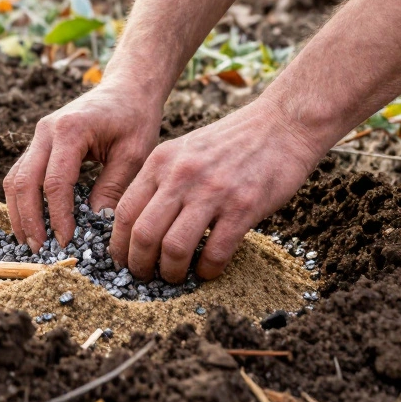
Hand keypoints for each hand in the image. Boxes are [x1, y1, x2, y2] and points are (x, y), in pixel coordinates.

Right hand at [3, 83, 161, 250]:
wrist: (127, 89)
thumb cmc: (135, 118)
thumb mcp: (134, 154)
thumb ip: (113, 188)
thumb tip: (95, 224)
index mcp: (70, 130)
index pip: (55, 182)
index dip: (58, 216)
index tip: (67, 242)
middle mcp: (46, 130)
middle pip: (24, 181)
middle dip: (29, 219)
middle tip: (40, 250)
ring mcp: (38, 135)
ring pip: (15, 178)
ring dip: (19, 212)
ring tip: (31, 242)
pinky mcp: (39, 143)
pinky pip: (21, 173)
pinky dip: (22, 200)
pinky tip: (32, 222)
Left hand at [109, 98, 325, 282]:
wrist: (281, 125)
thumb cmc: (231, 142)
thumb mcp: (184, 150)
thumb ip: (161, 181)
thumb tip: (139, 225)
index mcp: (161, 162)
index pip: (125, 212)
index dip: (119, 245)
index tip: (123, 261)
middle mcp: (181, 176)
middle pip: (143, 234)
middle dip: (139, 265)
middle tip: (146, 277)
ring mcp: (212, 191)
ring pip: (174, 248)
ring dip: (171, 273)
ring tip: (175, 277)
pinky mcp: (243, 207)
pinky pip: (215, 252)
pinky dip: (207, 270)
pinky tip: (208, 271)